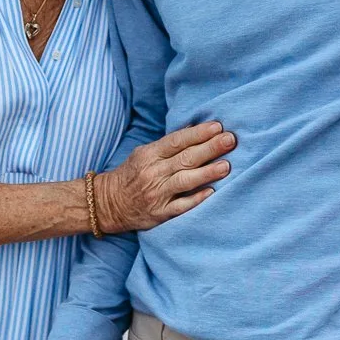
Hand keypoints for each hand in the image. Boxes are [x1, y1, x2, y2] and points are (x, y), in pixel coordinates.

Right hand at [93, 122, 235, 233]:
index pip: (177, 141)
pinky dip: (196, 199)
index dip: (198, 133)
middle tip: (231, 140)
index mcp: (149, 155)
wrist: (108, 203)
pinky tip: (212, 192)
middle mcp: (153, 172)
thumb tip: (196, 133)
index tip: (218, 127)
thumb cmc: (132, 175)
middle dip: (210, 148)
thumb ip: (167, 146)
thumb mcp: (144, 154)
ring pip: (185, 181)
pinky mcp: (159, 213)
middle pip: (185, 158)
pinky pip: (180, 206)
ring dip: (207, 172)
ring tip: (227, 165)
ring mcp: (157, 194)